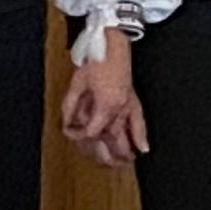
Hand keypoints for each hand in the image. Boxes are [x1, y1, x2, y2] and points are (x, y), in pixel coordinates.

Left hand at [64, 41, 148, 167]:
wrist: (113, 46)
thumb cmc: (96, 62)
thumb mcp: (77, 84)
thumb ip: (71, 106)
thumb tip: (67, 123)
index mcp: (105, 105)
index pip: (92, 131)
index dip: (81, 136)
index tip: (72, 132)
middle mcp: (119, 109)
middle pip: (111, 138)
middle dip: (106, 153)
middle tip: (103, 162)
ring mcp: (128, 106)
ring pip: (125, 134)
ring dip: (124, 150)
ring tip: (124, 163)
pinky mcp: (133, 101)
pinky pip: (139, 122)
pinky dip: (141, 135)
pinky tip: (143, 148)